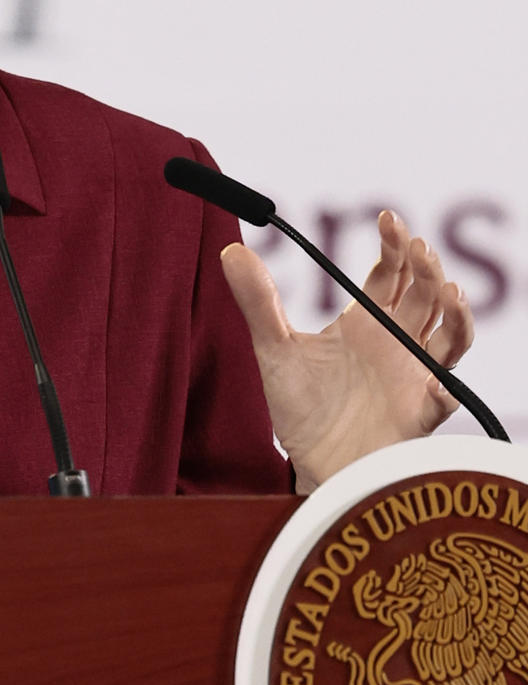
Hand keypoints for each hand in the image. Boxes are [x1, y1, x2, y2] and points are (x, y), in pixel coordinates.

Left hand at [221, 211, 473, 493]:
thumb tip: (230, 250)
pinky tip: (438, 380)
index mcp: (366, 322)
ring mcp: (413, 375)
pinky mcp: (419, 414)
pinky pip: (444, 398)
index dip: (394, 245)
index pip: (390, 273)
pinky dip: (445, 386)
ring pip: (449, 336)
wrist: (312, 464)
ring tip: (446, 290)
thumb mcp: (274, 350)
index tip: (387, 219)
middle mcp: (397, 343)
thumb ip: (258, 302)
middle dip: (426, 269)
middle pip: (423, 295)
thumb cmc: (301, 408)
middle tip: (418, 250)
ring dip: (454, 313)